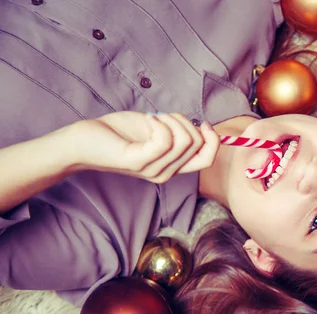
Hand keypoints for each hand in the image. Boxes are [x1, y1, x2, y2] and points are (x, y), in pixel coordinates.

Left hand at [70, 111, 219, 182]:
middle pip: (198, 144)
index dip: (213, 138)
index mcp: (173, 166)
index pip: (208, 158)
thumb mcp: (156, 130)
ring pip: (185, 141)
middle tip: (163, 117)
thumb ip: (178, 132)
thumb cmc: (117, 133)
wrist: (83, 142)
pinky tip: (148, 120)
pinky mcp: (139, 162)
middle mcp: (166, 173)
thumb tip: (202, 126)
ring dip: (172, 119)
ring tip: (153, 118)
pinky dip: (160, 123)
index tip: (203, 122)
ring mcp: (153, 170)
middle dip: (187, 121)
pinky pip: (165, 141)